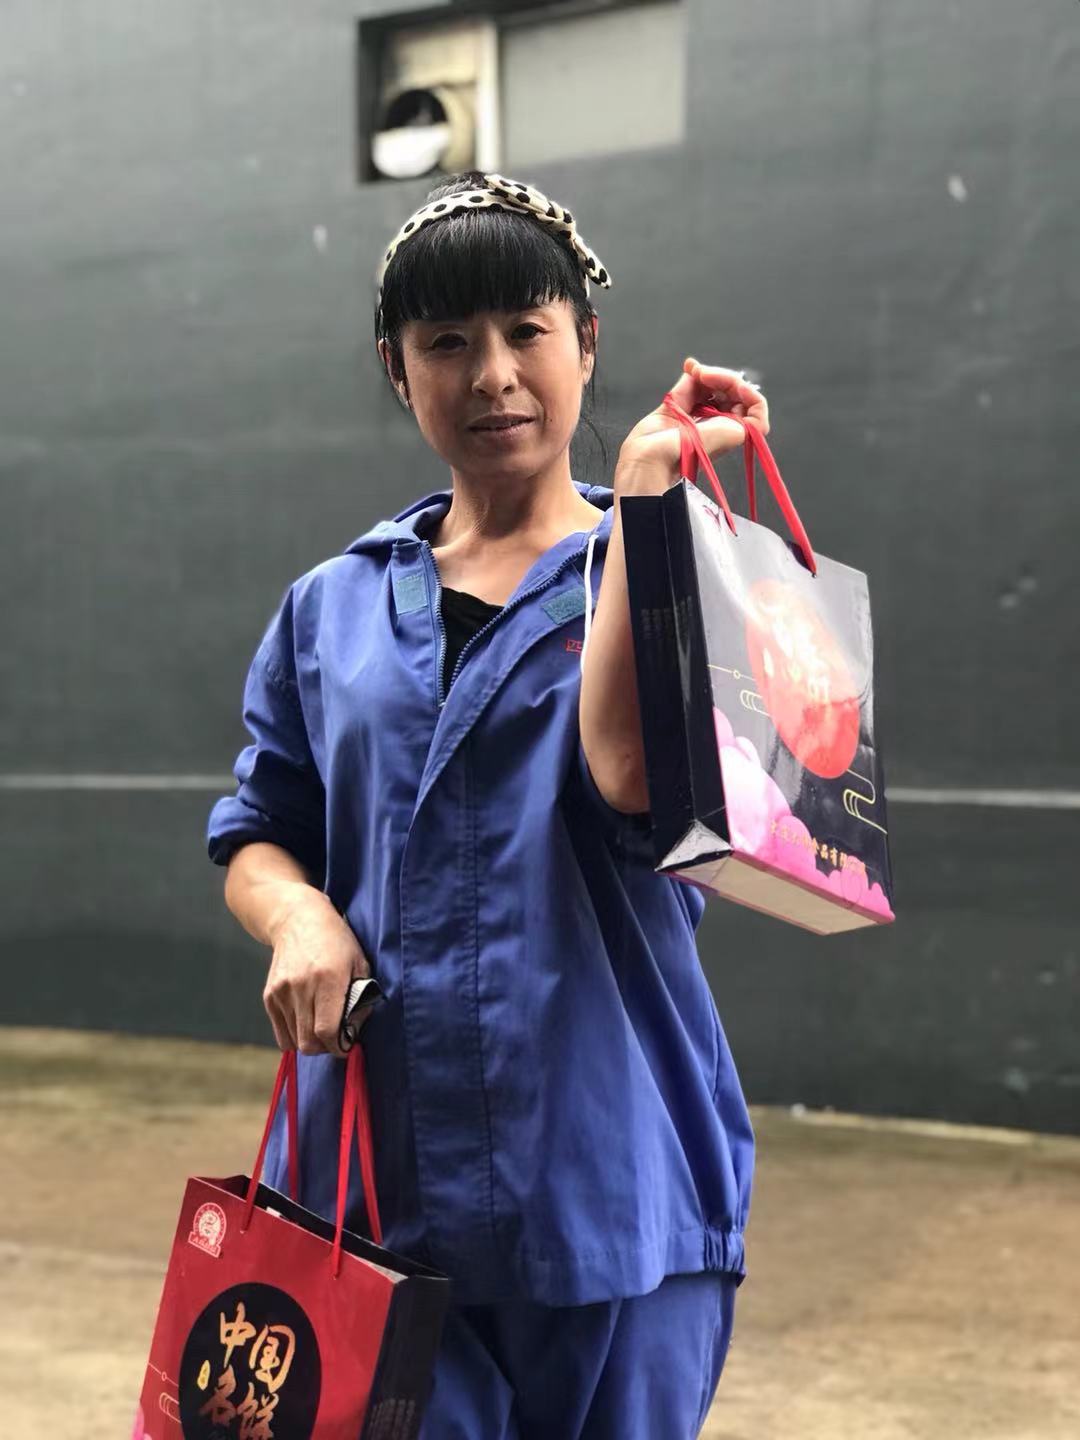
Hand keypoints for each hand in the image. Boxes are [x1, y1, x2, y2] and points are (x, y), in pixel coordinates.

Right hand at [263, 890, 372, 1057]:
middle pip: (309, 1041)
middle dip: (326, 1048)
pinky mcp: (269, 995)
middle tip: (336, 1039)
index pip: (328, 1030)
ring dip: (311, 1042)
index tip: (347, 1046)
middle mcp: (302, 987)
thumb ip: (359, 999)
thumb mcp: (359, 964)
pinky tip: (307, 1021)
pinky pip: (281, 1032)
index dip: (339, 1046)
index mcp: (328, 979)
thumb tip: (353, 1032)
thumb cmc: (336, 942)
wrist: (298, 920)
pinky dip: (295, 1035)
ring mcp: (282, 992)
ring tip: (322, 1027)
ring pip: (294, 1041)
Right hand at [616, 358, 768, 490]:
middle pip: (730, 394)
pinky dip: (692, 373)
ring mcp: (694, 417)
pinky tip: (690, 366)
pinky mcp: (674, 410)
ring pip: (711, 386)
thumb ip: (737, 422)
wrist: (645, 464)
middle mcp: (714, 426)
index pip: (752, 410)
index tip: (736, 386)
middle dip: (723, 379)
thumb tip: (746, 400)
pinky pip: (689, 387)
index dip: (748, 393)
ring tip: (695, 371)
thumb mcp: (719, 439)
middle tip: (706, 375)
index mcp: (728, 436)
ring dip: (707, 374)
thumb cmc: (681, 459)